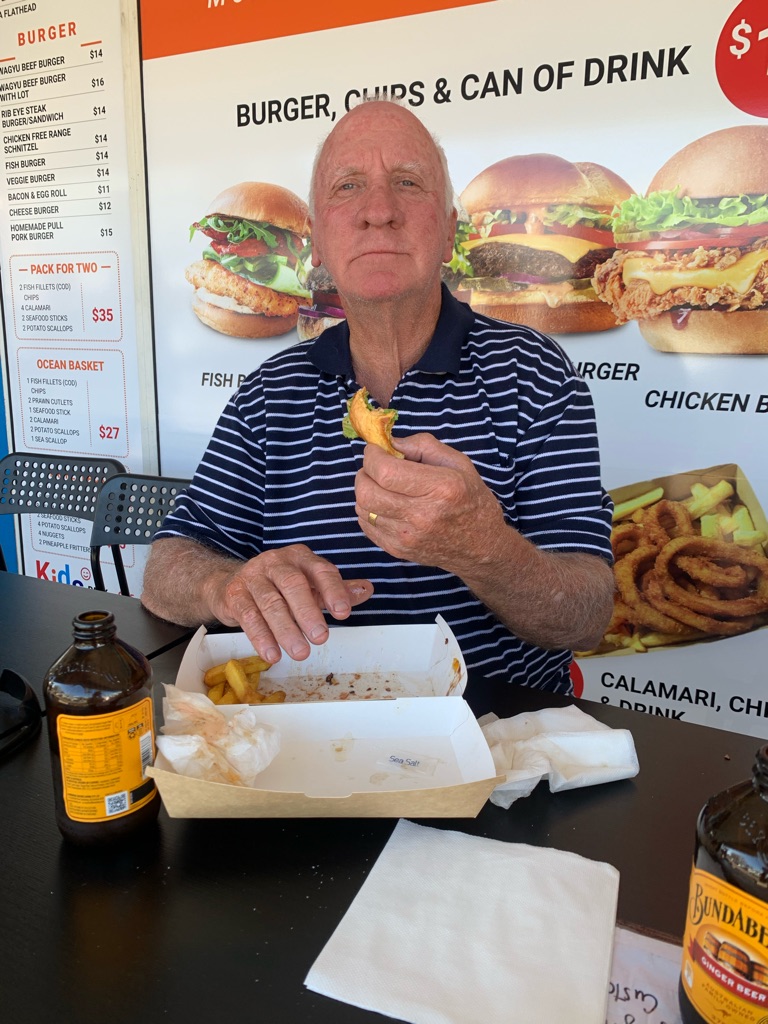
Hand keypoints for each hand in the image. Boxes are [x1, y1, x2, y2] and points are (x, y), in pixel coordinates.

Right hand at [205, 544, 372, 663]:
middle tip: (321, 637)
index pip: (321, 570)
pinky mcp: (235, 595)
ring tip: (300, 652)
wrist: (232, 584)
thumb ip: (337, 589)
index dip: (334, 590)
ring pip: (270, 602)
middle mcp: (276, 562)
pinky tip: (272, 654)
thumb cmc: (279, 586)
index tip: (344, 612)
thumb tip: (366, 590)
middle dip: (308, 612)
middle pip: (293, 584)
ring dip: (286, 629)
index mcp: (301, 558)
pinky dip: (261, 637)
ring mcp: (253, 577)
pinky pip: (248, 615)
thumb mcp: (310, 584)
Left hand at [354, 434, 507, 575]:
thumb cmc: (471, 499)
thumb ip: (422, 445)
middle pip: (367, 492)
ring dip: (366, 491)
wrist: (482, 547)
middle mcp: (422, 515)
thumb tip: (388, 442)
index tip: (376, 450)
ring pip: (363, 508)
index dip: (372, 456)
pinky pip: (366, 525)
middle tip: (375, 467)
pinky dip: (369, 510)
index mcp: (441, 488)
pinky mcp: (398, 551)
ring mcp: (408, 537)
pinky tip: (386, 504)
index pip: (386, 471)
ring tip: (384, 487)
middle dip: (364, 473)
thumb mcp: (458, 463)